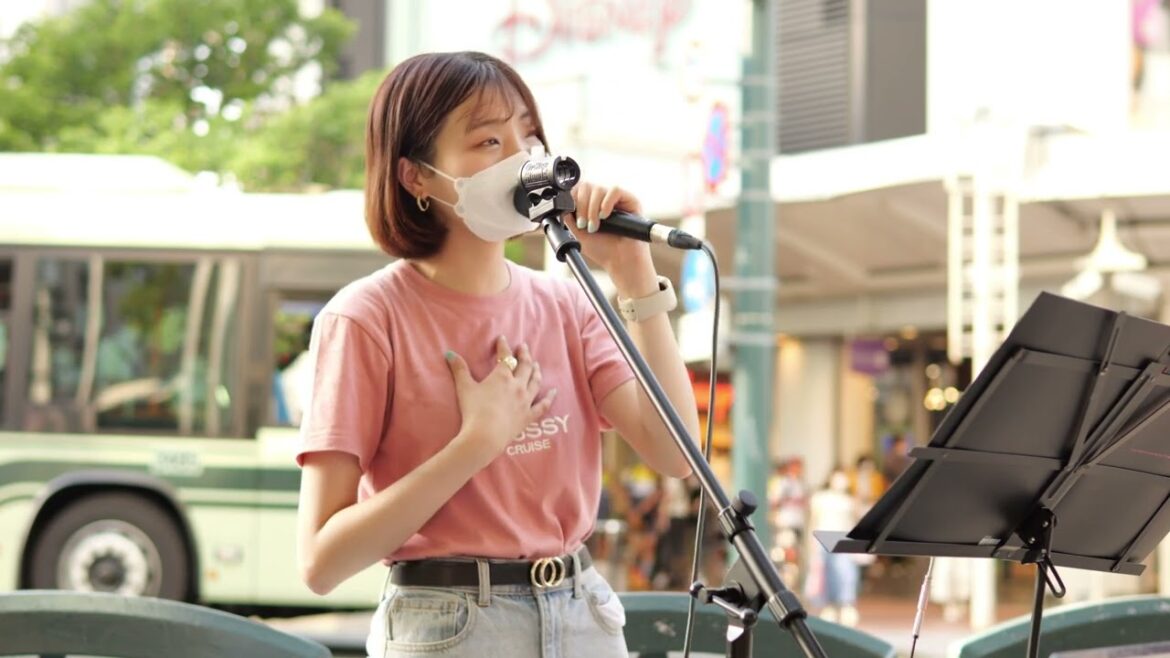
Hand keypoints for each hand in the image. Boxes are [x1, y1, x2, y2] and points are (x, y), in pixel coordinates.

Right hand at [445, 336, 556, 466]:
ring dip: (536, 371)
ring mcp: (526, 401)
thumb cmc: (474, 411)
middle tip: (524, 347)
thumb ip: (459, 369)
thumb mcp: (464, 388)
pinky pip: (543, 405)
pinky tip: (554, 392)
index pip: (505, 356)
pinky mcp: (529, 416)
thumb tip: (450, 353)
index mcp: (502, 376)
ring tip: (536, 364)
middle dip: (524, 355)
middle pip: (524, 366)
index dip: (503, 346)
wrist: (485, 436)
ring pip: (535, 381)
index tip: (503, 339)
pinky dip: (549, 397)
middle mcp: (517, 385)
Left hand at [568, 181, 652, 275]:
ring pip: (598, 189)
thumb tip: (564, 207)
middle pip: (586, 187)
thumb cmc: (603, 250)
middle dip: (581, 206)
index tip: (571, 214)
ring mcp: (617, 199)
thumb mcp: (578, 235)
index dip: (572, 198)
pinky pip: (615, 190)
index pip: (579, 189)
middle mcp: (603, 200)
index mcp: (592, 205)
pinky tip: (604, 216)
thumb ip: (570, 219)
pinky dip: (606, 202)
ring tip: (594, 226)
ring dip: (592, 208)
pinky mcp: (630, 200)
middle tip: (583, 224)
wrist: (621, 262)